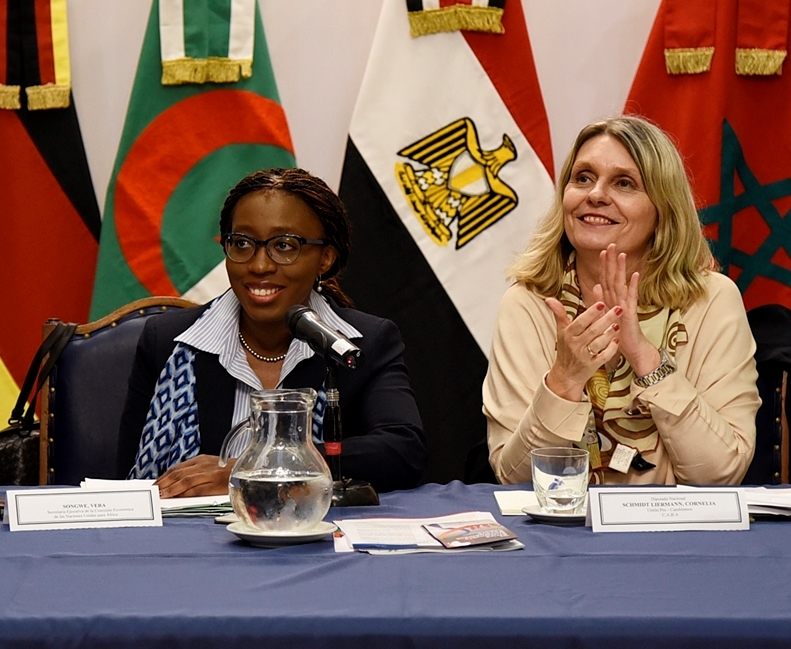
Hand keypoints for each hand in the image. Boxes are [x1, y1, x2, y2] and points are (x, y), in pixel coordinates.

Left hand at [154, 455, 234, 497]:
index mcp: (201, 460)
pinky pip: (197, 489)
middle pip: (178, 473)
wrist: (250, 471)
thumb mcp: (212, 468)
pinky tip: (176, 497)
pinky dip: (184, 493)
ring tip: (160, 495)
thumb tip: (178, 485)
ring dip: (170, 488)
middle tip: (152, 491)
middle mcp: (204, 465)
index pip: (177, 468)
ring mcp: (210, 474)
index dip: (164, 476)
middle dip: (163, 482)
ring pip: (185, 480)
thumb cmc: (231, 473)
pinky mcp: (216, 484)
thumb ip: (197, 473)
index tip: (154, 485)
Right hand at [545, 297, 620, 400]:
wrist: (565, 374)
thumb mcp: (561, 331)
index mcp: (568, 335)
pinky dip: (611, 349)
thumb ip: (559, 314)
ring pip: (599, 343)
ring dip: (609, 333)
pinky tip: (616, 340)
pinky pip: (604, 356)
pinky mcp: (592, 366)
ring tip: (618, 324)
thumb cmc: (565, 349)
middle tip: (618, 309)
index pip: (580, 322)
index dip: (590, 313)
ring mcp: (584, 356)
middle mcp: (575, 345)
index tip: (601, 303)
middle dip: (606, 319)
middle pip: (592, 331)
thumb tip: (549, 299)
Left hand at [596, 244, 659, 375]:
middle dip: (612, 261)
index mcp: (610, 300)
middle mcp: (618, 300)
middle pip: (614, 277)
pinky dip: (633, 287)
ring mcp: (625, 305)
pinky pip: (631, 299)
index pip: (606, 279)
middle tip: (613, 244)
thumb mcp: (606, 315)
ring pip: (621, 284)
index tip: (602, 250)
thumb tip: (596, 285)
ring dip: (622, 269)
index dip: (604, 265)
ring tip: (622, 255)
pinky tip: (635, 275)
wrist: (632, 348)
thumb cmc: (619, 332)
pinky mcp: (631, 314)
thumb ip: (601, 300)